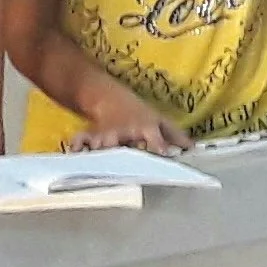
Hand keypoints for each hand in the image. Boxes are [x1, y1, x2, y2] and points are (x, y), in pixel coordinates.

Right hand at [70, 90, 191, 155]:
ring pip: (103, 145)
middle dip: (126, 155)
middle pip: (127, 145)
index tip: (163, 156)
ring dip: (102, 154)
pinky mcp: (91, 136)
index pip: (155, 139)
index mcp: (146, 128)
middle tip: (128, 169)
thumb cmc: (138, 113)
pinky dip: (77, 146)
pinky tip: (74, 154)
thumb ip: (176, 135)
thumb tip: (193, 149)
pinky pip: (81, 141)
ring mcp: (107, 134)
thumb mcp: (159, 120)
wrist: (109, 97)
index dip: (159, 147)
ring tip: (101, 166)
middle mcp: (127, 132)